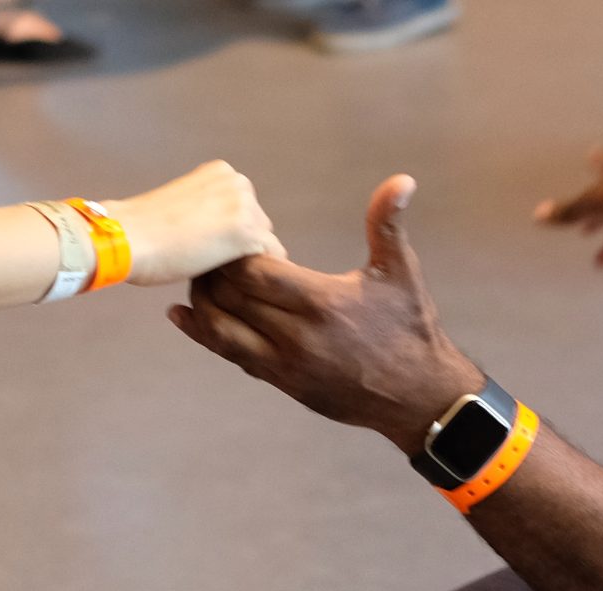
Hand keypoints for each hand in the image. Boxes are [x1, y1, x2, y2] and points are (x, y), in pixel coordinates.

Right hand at [109, 161, 285, 287]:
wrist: (125, 238)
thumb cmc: (144, 232)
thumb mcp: (183, 208)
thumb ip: (210, 215)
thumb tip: (228, 239)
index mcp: (222, 172)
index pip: (246, 211)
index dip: (229, 237)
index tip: (207, 252)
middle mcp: (238, 182)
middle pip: (260, 226)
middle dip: (241, 249)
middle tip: (210, 268)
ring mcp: (245, 206)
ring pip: (266, 246)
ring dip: (247, 263)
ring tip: (215, 275)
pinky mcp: (247, 233)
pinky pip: (272, 261)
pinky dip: (256, 277)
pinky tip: (230, 284)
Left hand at [168, 176, 483, 454]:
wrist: (417, 397)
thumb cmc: (411, 328)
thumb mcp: (402, 274)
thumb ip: (387, 225)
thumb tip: (401, 181)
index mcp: (322, 302)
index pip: (253, 273)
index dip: (230, 252)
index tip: (224, 234)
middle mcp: (298, 336)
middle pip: (230, 299)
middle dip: (210, 274)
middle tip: (198, 251)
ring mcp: (287, 365)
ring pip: (222, 333)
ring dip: (201, 306)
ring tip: (192, 281)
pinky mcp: (284, 384)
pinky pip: (233, 357)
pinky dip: (205, 336)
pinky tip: (184, 318)